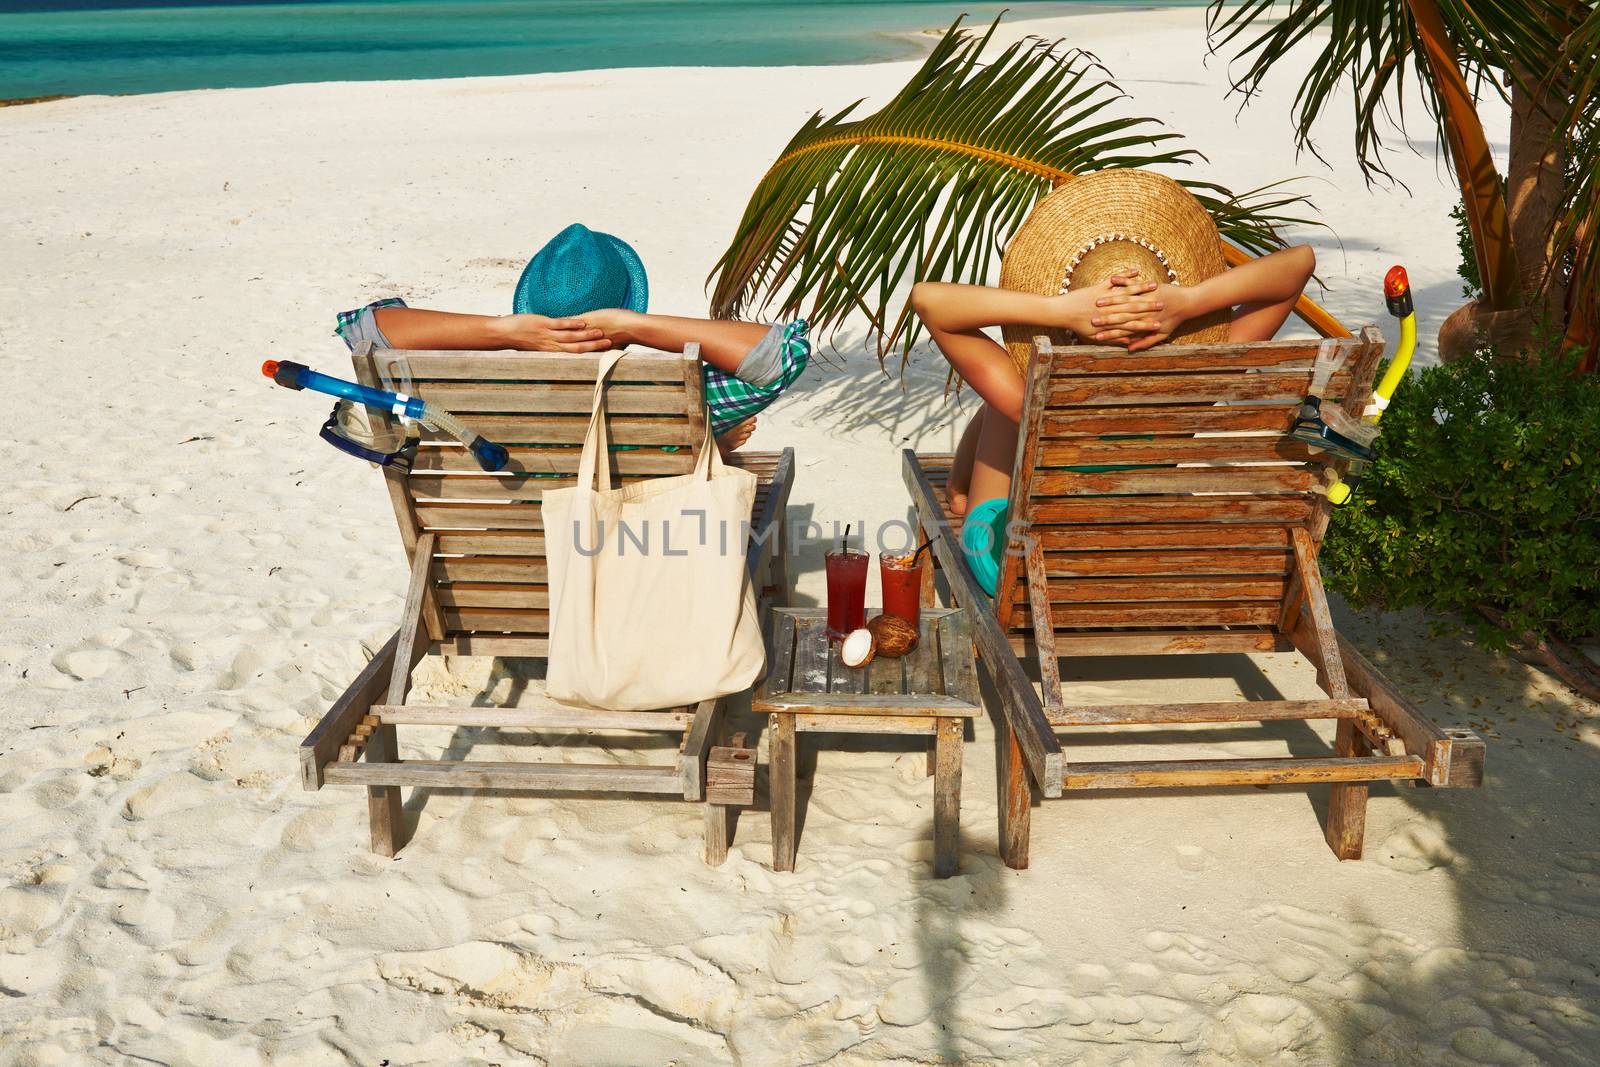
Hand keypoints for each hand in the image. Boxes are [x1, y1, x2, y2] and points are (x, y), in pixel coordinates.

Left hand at [495, 313, 611, 352]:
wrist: (503, 334)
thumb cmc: (519, 340)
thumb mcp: (536, 347)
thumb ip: (549, 347)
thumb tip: (558, 347)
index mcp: (552, 351)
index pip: (574, 354)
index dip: (589, 353)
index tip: (602, 352)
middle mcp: (552, 345)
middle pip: (577, 347)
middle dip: (594, 346)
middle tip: (609, 344)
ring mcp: (548, 335)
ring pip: (571, 337)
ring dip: (587, 335)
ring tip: (600, 333)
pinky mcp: (543, 324)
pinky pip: (561, 325)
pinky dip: (573, 324)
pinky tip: (583, 322)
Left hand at [1055, 272, 1164, 346]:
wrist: (1060, 313)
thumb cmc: (1077, 324)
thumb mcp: (1094, 335)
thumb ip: (1113, 338)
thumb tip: (1126, 345)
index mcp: (1110, 323)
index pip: (1133, 325)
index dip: (1147, 324)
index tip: (1161, 323)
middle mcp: (1110, 311)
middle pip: (1133, 308)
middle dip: (1150, 305)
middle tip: (1165, 303)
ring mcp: (1104, 298)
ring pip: (1126, 293)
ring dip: (1142, 288)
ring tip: (1156, 284)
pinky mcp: (1098, 288)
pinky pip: (1114, 281)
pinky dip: (1125, 275)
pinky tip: (1136, 270)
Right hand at [1090, 271, 1194, 351]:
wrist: (1189, 303)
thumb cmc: (1174, 319)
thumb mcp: (1162, 334)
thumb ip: (1146, 342)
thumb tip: (1131, 349)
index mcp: (1145, 323)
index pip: (1123, 330)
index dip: (1108, 334)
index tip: (1096, 336)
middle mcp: (1144, 311)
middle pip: (1120, 315)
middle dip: (1104, 317)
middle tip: (1091, 320)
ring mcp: (1146, 297)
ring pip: (1125, 299)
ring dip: (1110, 299)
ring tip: (1097, 300)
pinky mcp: (1149, 287)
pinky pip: (1134, 283)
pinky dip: (1124, 279)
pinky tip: (1112, 279)